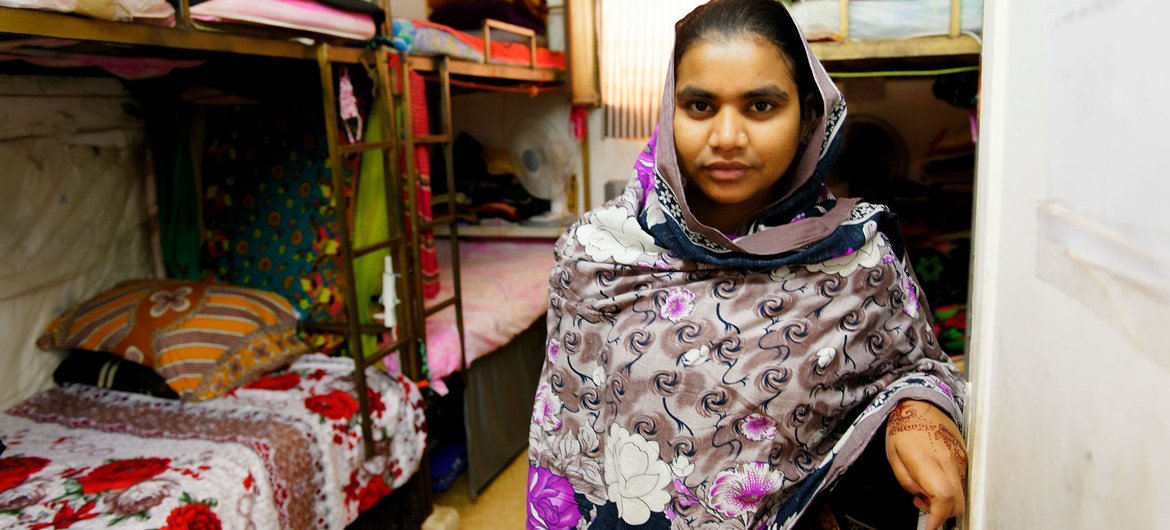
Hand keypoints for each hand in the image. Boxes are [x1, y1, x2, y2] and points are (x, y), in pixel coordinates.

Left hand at [884, 399, 966, 529]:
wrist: (920, 402)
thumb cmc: (903, 427)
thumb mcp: (893, 455)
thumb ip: (908, 481)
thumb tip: (923, 499)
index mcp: (927, 459)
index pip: (942, 496)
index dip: (937, 517)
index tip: (930, 527)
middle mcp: (949, 460)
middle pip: (957, 502)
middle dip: (941, 513)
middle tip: (921, 503)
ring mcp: (961, 459)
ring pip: (961, 494)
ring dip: (945, 501)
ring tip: (924, 488)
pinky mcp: (965, 457)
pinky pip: (961, 482)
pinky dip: (949, 489)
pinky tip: (934, 479)